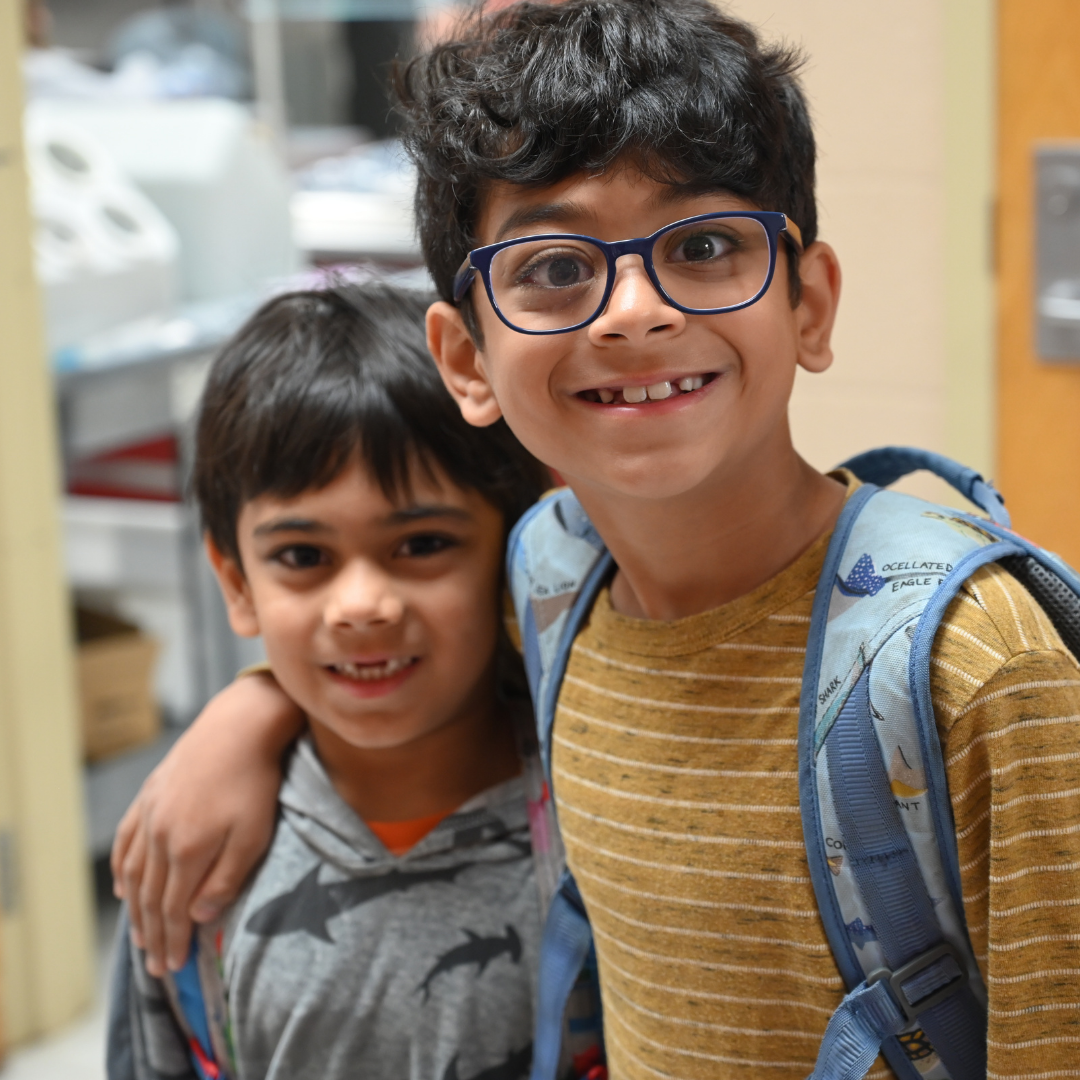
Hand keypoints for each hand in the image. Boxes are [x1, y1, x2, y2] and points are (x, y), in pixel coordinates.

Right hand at [111, 672, 302, 975]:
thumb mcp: (253, 835)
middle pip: (150, 897)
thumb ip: (225, 879)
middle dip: (153, 935)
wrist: (238, 725)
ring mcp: (150, 814)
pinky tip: (122, 885)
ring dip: (135, 909)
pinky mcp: (149, 795)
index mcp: (187, 850)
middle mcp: (160, 836)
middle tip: (155, 966)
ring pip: (133, 873)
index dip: (173, 942)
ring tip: (140, 935)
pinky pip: (126, 841)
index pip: (174, 910)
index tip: (173, 968)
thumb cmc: (255, 781)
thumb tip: (199, 917)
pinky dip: (121, 869)